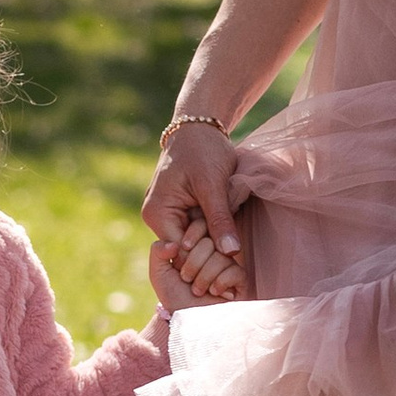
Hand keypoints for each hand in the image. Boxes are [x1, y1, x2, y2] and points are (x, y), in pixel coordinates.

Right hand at [144, 119, 246, 305]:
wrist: (198, 128)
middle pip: (186, 252)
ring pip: (194, 244)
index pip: (182, 253)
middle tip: (238, 264)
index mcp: (158, 214)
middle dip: (211, 256)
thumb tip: (231, 253)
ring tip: (236, 250)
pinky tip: (230, 238)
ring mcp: (167, 216)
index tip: (231, 268)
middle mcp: (157, 219)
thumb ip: (220, 218)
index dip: (206, 262)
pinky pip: (196, 232)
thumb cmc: (203, 150)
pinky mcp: (180, 212)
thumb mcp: (213, 184)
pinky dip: (212, 234)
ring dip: (213, 244)